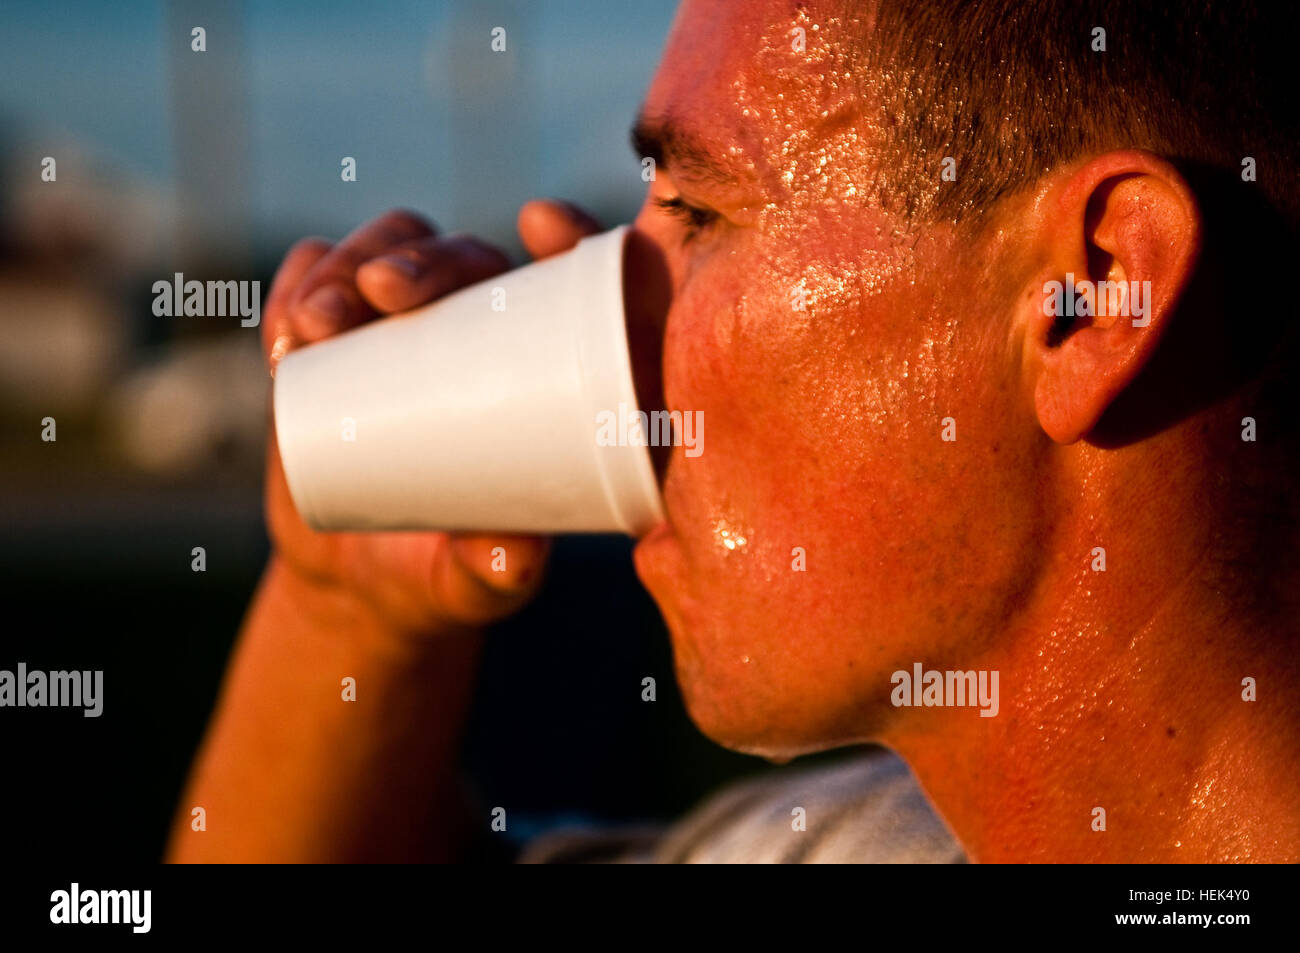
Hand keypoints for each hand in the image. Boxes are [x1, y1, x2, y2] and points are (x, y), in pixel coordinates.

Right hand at [259, 201, 602, 635]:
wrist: (362, 583)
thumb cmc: (450, 573)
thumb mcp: (481, 582)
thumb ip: (497, 574)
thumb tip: (513, 557)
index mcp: (549, 365)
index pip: (573, 276)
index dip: (569, 231)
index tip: (537, 223)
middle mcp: (481, 327)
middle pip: (466, 255)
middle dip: (421, 254)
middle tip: (379, 293)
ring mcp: (404, 326)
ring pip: (386, 250)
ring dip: (348, 264)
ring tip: (311, 328)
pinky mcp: (336, 337)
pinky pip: (312, 281)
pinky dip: (295, 283)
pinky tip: (284, 322)